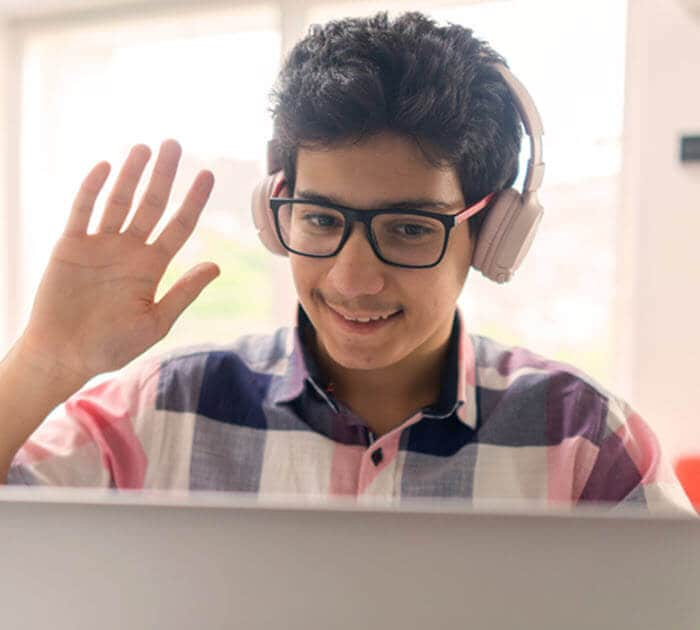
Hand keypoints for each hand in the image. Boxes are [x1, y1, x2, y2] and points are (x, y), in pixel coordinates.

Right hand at [19, 139, 219, 383]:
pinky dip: (92, 190)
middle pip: (150, 204)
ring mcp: (99, 245)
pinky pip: (83, 212)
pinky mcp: (70, 246)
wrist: (65, 355)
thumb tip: (217, 266)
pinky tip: (105, 167)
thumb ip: (184, 292)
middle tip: (174, 144)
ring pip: (118, 201)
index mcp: (152, 266)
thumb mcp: (156, 320)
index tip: (206, 175)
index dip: (192, 200)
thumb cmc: (112, 345)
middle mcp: (128, 250)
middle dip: (163, 175)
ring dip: (131, 174)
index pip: (178, 226)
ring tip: (144, 147)